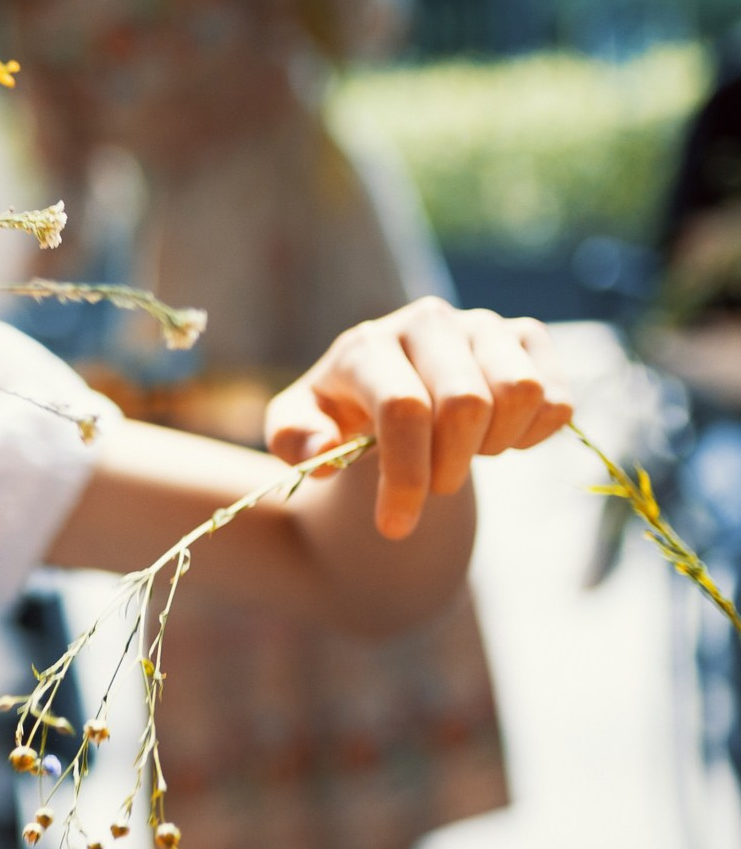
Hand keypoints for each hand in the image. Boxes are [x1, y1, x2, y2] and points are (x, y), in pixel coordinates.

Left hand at [266, 297, 572, 540]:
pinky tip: (499, 439)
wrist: (384, 389)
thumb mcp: (295, 430)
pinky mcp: (525, 337)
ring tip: (464, 452)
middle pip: (466, 404)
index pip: (402, 408)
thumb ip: (293, 440)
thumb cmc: (339, 416)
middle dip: (449, 466)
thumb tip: (326, 448)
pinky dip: (534, 435)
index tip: (394, 527)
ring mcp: (481, 324)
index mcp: (366, 345)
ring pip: (518, 393)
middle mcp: (426, 321)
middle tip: (433, 482)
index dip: (406, 477)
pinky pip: (555, 396)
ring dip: (494, 445)